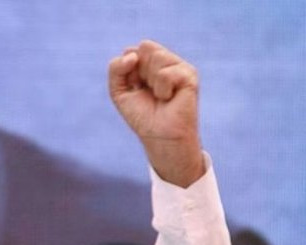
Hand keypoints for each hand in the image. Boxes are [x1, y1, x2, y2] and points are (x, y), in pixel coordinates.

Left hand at [109, 40, 204, 187]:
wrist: (158, 136)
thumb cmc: (141, 115)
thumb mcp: (118, 91)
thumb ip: (116, 68)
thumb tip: (132, 55)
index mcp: (149, 61)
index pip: (132, 50)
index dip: (128, 70)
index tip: (135, 87)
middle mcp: (165, 60)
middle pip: (144, 48)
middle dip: (140, 73)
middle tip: (149, 91)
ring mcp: (179, 65)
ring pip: (156, 56)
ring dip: (151, 81)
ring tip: (160, 95)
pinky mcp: (189, 74)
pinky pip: (166, 73)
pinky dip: (162, 89)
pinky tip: (169, 98)